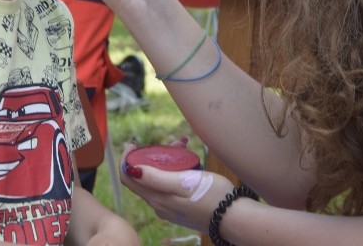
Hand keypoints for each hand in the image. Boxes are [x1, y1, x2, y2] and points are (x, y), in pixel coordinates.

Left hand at [119, 142, 234, 232]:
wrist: (235, 219)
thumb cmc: (212, 198)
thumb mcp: (184, 182)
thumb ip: (156, 178)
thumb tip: (131, 170)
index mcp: (156, 198)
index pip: (128, 178)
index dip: (127, 159)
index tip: (135, 143)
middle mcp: (159, 205)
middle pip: (144, 176)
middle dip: (153, 155)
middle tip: (173, 143)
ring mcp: (170, 208)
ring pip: (159, 179)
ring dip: (167, 161)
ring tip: (185, 146)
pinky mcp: (181, 208)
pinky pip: (170, 186)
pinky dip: (175, 171)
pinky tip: (191, 162)